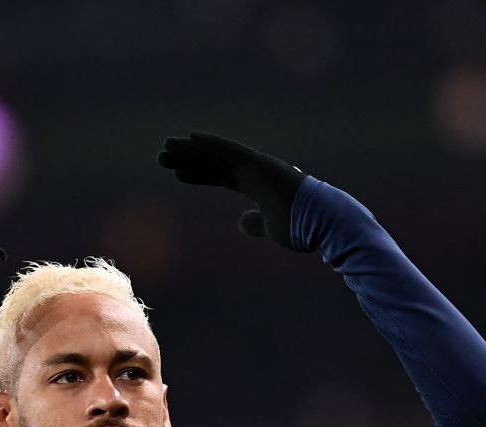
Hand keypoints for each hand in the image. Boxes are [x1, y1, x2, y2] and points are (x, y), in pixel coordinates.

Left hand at [157, 131, 307, 250]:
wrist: (324, 225)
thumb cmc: (303, 229)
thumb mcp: (271, 229)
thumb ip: (255, 223)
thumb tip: (242, 222)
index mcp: (256, 186)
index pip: (221, 176)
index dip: (198, 174)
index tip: (176, 173)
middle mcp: (255, 172)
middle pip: (214, 162)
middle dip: (188, 159)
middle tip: (161, 156)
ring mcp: (257, 166)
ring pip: (217, 154)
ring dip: (190, 150)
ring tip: (165, 146)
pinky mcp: (261, 165)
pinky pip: (232, 151)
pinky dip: (211, 143)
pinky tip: (190, 138)